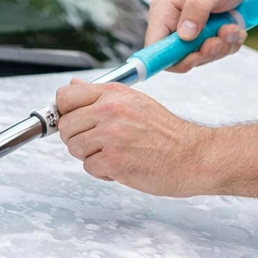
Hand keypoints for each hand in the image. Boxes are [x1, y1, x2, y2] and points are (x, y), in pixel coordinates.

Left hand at [56, 80, 211, 196]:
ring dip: (91, 156)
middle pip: (66, 126)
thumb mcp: (134, 102)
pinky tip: (122, 165)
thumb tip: (73, 86)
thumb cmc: (167, 133)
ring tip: (115, 152)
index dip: (65, 112)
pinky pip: (89, 168)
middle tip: (101, 142)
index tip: (72, 120)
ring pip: (74, 148)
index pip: (66, 97)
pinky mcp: (113, 161)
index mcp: (114, 94)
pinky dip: (103, 171)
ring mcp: (111, 136)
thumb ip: (100, 95)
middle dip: (79, 137)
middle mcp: (110, 111)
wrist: (192, 157)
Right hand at [146, 0, 249, 72]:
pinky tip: (234, 28)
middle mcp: (171, 25)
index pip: (153, 45)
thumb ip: (197, 8)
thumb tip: (184, 34)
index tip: (193, 59)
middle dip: (204, 52)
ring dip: (220, 47)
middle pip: (178, 58)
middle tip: (220, 39)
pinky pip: (213, 54)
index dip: (166, 58)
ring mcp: (187, 34)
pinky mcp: (202, 40)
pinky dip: (227, 45)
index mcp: (164, 10)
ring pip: (199, 58)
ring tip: (232, 27)